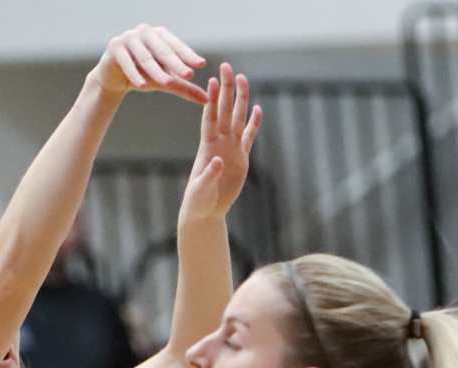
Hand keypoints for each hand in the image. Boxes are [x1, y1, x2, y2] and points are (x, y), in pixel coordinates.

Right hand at [91, 25, 208, 104]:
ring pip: (146, 57)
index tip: (200, 65)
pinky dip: (134, 74)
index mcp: (160, 35)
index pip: (176, 46)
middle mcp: (146, 32)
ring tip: (168, 83)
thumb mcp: (166, 81)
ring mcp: (129, 37)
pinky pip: (126, 62)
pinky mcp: (114, 46)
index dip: (188, 55)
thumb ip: (184, 87)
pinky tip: (142, 86)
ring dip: (157, 71)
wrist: (113, 77)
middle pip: (163, 51)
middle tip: (189, 75)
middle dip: (176, 64)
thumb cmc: (143, 74)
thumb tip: (207, 100)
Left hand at [179, 65, 261, 222]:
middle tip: (227, 66)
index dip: (212, 100)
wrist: (206, 211)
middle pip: (224, 110)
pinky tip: (258, 109)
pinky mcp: (241, 158)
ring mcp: (231, 148)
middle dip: (226, 89)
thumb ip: (209, 175)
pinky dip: (254, 123)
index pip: (210, 118)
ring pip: (238, 118)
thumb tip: (219, 161)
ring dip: (240, 99)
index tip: (212, 81)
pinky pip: (249, 136)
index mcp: (207, 147)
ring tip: (243, 78)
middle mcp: (219, 142)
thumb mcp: (200, 190)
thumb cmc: (198, 201)